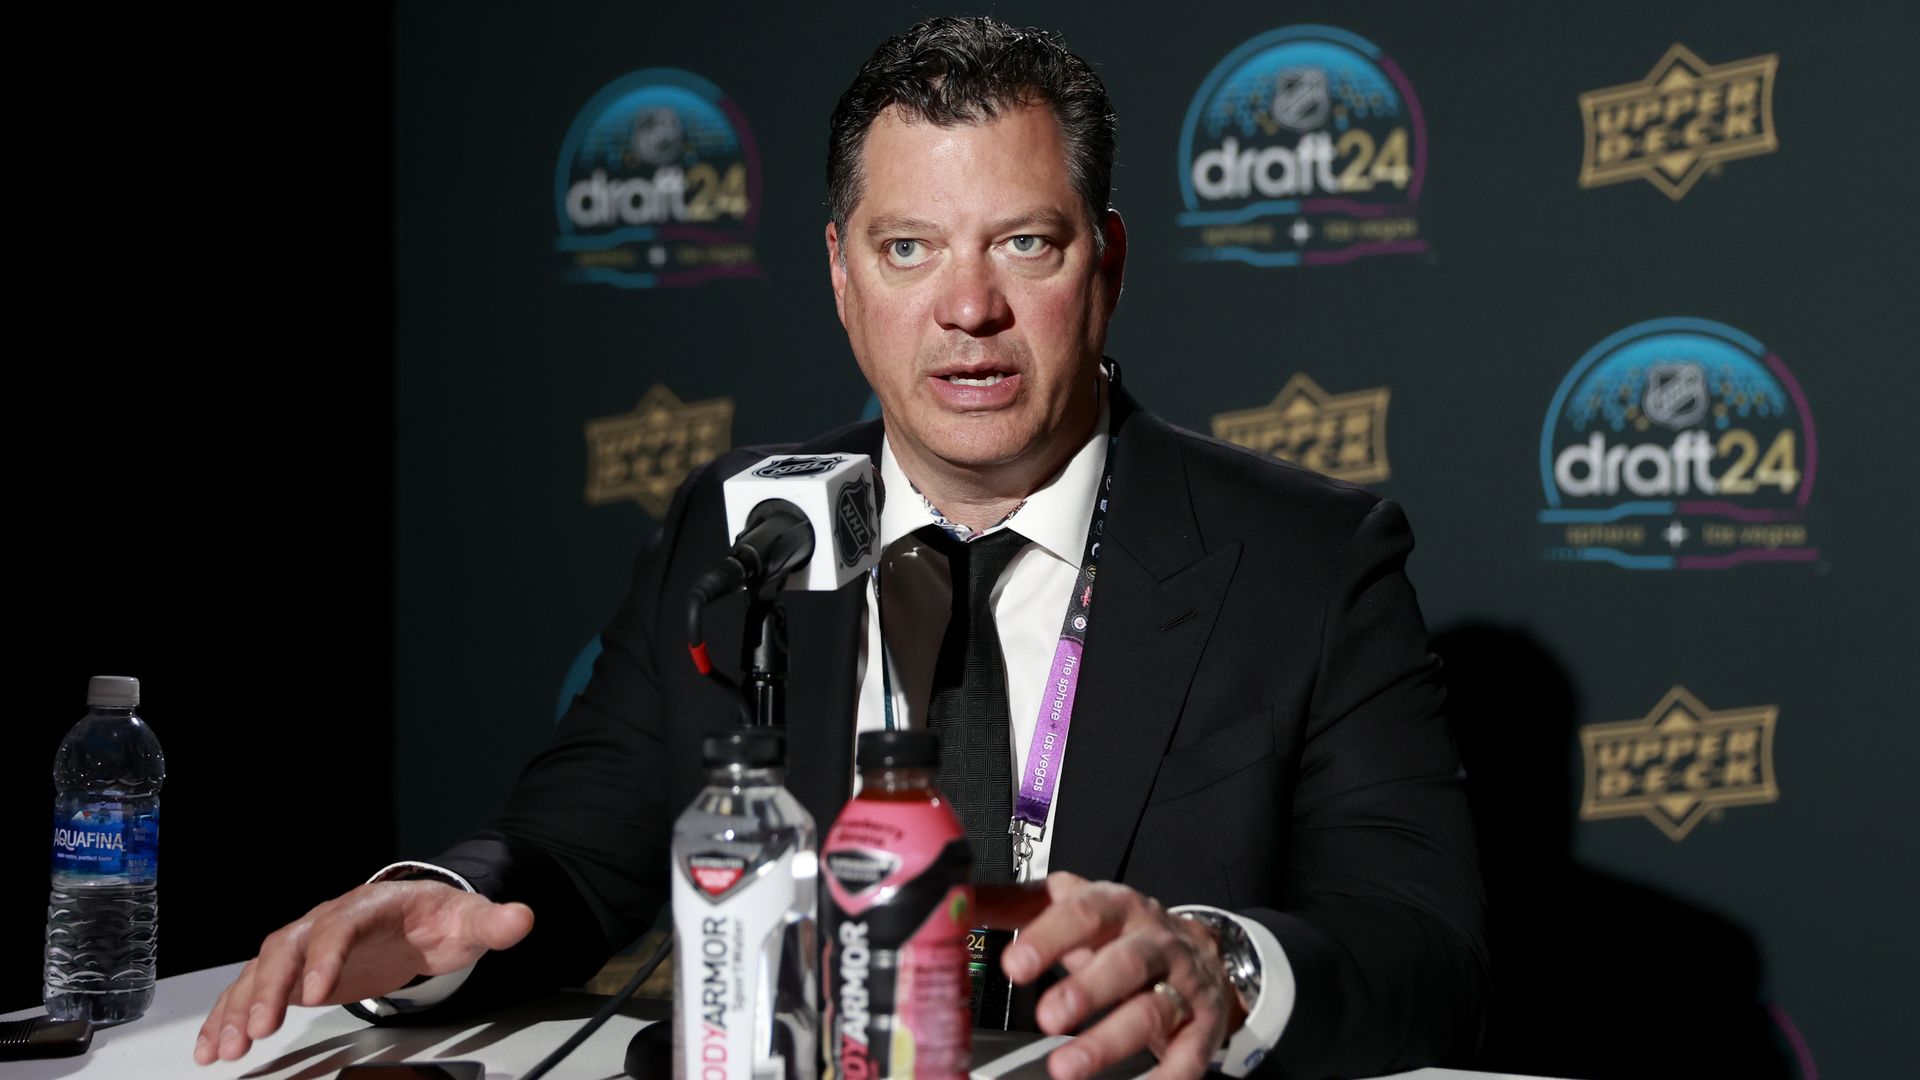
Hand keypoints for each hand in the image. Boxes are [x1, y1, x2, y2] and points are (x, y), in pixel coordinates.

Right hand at [192, 880, 533, 1064]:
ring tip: (224, 1047)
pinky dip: (230, 1016)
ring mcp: (306, 946)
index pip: (342, 924)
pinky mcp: (293, 971)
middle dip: (269, 987)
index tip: (317, 989)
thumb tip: (521, 918)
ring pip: (260, 971)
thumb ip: (492, 922)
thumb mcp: (469, 919)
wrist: (418, 916)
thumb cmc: (438, 919)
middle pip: (288, 947)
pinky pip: (253, 990)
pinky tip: (214, 1045)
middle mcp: (328, 921)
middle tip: (259, 1028)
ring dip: (239, 1008)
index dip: (327, 955)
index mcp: (369, 905)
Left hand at [986, 872, 1239, 1079]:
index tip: (1014, 964)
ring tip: (1066, 1067)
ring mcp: (1183, 984)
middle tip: (1046, 1016)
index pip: (1085, 914)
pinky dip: (1165, 1078)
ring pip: (1152, 1010)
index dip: (1050, 937)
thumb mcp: (1076, 905)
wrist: (1202, 951)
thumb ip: (1018, 906)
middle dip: (1087, 990)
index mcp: (1117, 907)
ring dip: (1109, 1041)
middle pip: (1126, 962)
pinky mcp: (1201, 1025)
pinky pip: (1188, 1056)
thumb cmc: (1123, 932)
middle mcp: (1154, 942)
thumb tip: (955, 903)